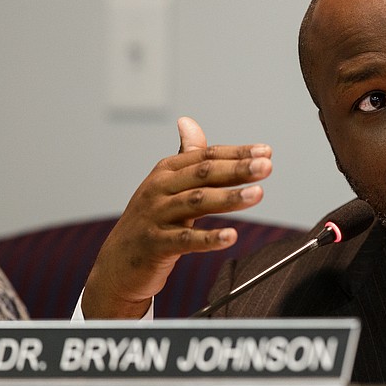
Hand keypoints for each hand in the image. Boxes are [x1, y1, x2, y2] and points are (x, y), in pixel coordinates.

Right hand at [82, 117, 271, 318]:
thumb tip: (188, 121)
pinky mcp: (155, 244)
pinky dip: (209, 238)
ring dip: (229, 198)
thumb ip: (185, 156)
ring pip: (196, 202)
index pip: (206, 156)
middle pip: (203, 174)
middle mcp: (159, 188)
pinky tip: (231, 236)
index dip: (237, 153)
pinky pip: (185, 240)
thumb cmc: (151, 222)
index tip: (265, 152)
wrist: (119, 264)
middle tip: (266, 167)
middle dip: (237, 169)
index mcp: (167, 171)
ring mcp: (156, 215)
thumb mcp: (166, 185)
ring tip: (257, 194)